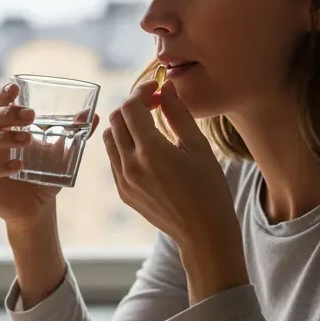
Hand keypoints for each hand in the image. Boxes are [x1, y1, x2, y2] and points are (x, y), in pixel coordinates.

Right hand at [0, 82, 65, 229]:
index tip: (15, 88)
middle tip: (29, 116)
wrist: (37, 208)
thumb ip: (74, 133)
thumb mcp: (61, 152)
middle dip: (7, 114)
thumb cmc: (44, 174)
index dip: (3, 95)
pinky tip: (16, 167)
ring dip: (3, 138)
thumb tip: (94, 114)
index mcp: (4, 129)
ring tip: (27, 140)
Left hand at [102, 79, 240, 263]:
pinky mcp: (122, 192)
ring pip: (109, 139)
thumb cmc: (209, 189)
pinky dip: (124, 145)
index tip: (156, 88)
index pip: (130, 108)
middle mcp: (130, 166)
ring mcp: (123, 181)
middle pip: (115, 120)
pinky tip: (146, 147)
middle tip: (154, 103)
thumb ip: (178, 113)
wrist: (203, 233)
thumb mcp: (198, 147)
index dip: (141, 92)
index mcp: (150, 152)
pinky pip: (114, 159)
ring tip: (149, 124)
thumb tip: (166, 87)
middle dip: (133, 106)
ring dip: (125, 125)